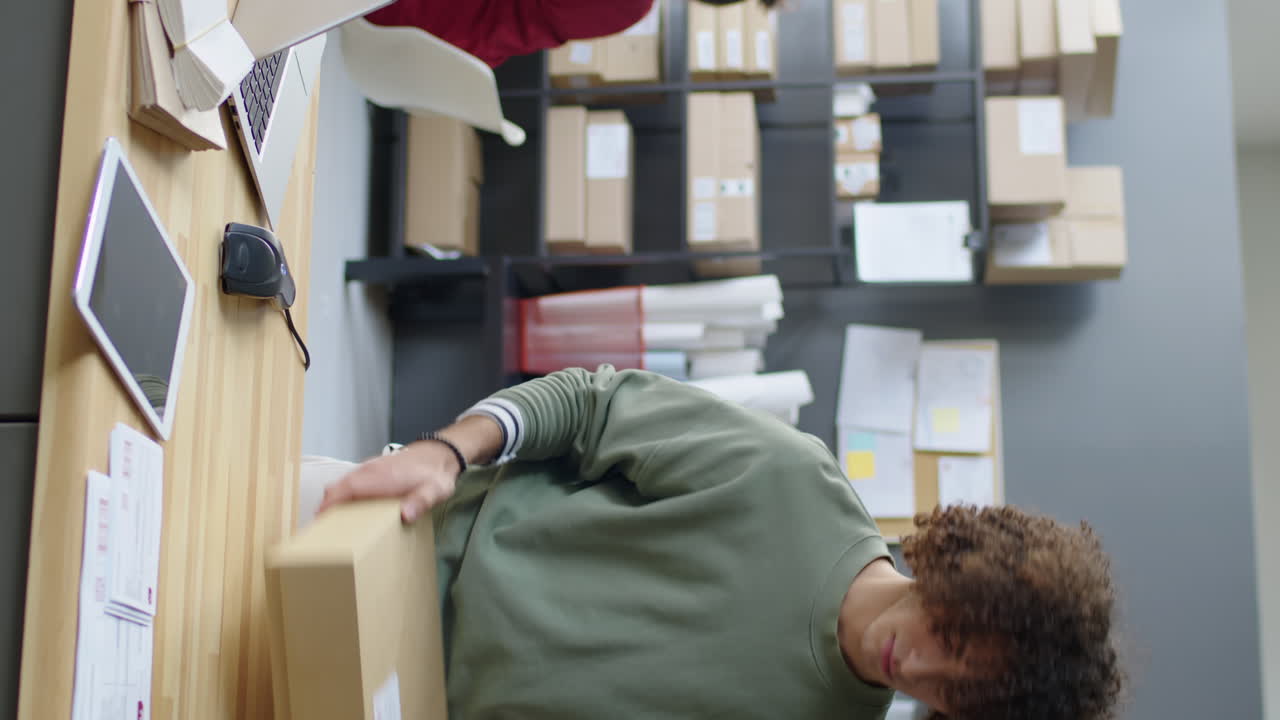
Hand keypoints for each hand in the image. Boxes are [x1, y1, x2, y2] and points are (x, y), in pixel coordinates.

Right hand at [317, 440, 461, 522]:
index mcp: (380, 477)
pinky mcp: (371, 471)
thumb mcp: (434, 491)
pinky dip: (341, 496)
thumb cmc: (434, 474)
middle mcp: (369, 471)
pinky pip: (349, 483)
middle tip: (322, 532)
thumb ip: (421, 502)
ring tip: (330, 526)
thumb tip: (406, 515)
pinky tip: (347, 512)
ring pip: (341, 485)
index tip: (318, 521)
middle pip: (337, 487)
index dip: (330, 504)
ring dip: (332, 502)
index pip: (347, 489)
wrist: (439, 453)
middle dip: (326, 507)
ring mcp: (369, 469)